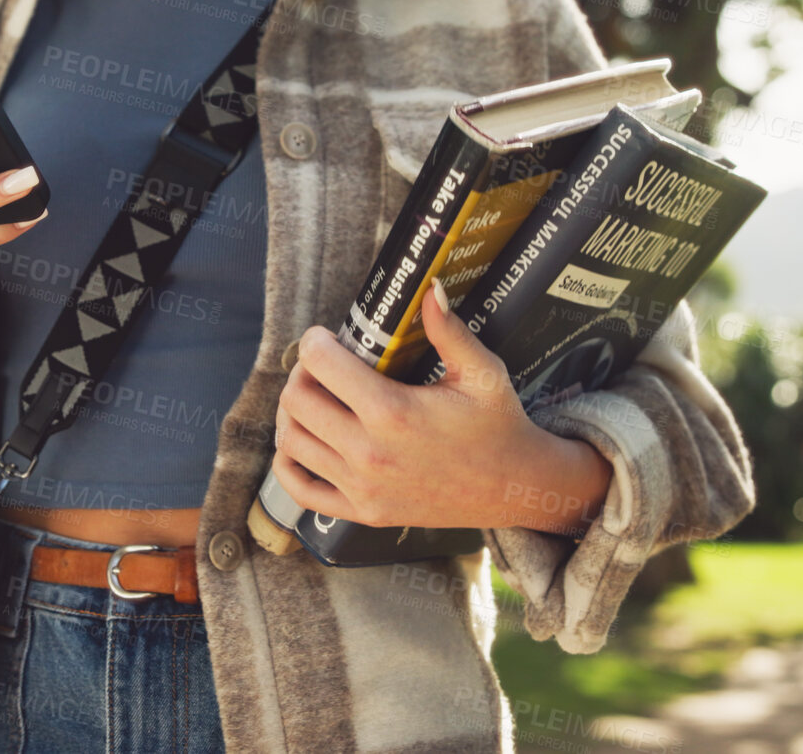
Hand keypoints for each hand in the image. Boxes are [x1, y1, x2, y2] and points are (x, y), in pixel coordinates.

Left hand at [271, 278, 612, 534]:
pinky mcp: (363, 513)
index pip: (320, 363)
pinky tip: (304, 442)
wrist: (514, 488)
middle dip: (302, 373)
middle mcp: (369, 453)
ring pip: (290, 442)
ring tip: (316, 399)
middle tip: (323, 366)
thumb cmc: (499, 425)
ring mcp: (363, 488)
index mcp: (392, 412)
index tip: (328, 337)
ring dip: (293, 414)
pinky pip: (301, 490)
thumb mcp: (482, 372)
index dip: (316, 341)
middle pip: (296, 401)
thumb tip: (428, 289)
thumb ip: (449, 330)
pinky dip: (288, 465)